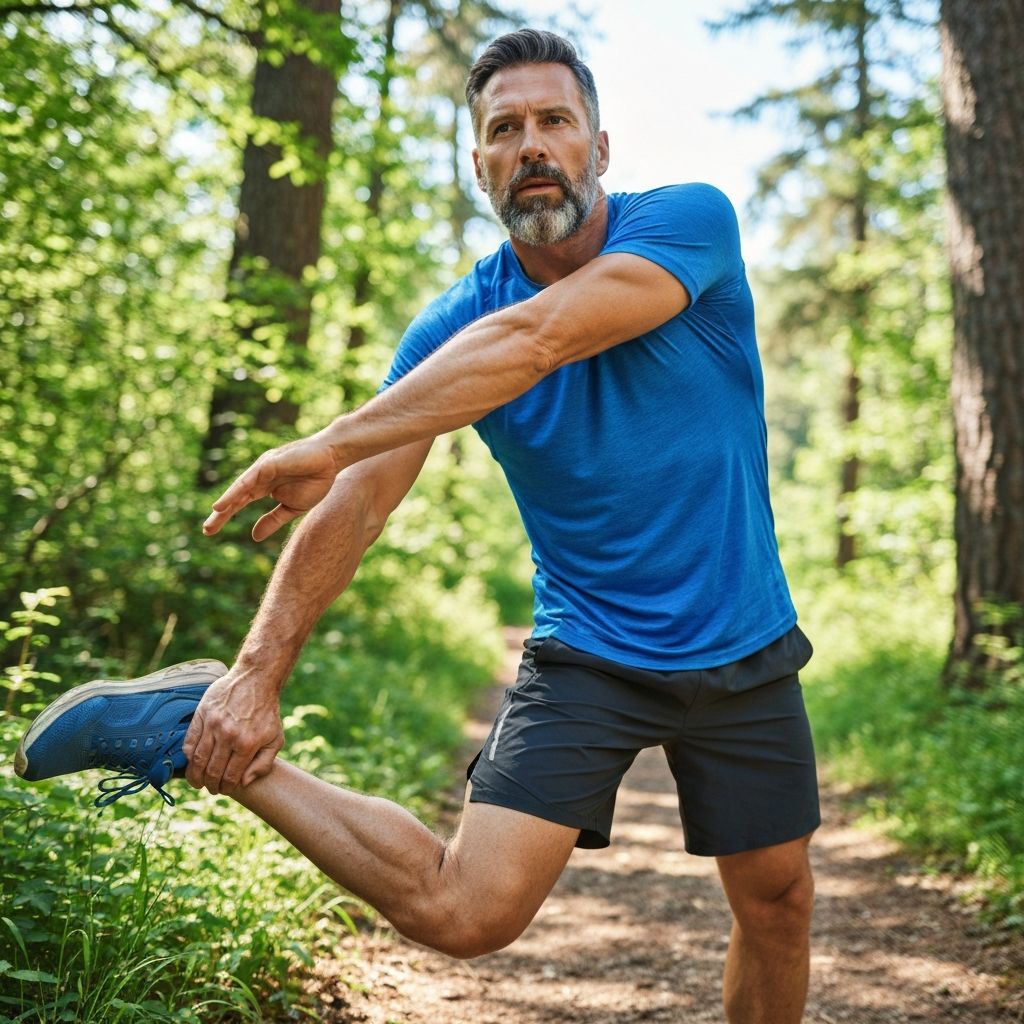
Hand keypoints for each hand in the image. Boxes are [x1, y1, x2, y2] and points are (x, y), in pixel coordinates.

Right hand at [182, 667, 284, 793]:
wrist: (257, 679)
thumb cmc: (267, 711)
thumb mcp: (275, 738)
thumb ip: (263, 764)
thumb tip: (244, 783)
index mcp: (247, 744)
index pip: (231, 776)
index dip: (226, 787)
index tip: (225, 789)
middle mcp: (228, 736)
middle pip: (212, 771)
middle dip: (211, 785)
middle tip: (211, 788)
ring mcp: (213, 724)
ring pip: (198, 759)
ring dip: (196, 775)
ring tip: (198, 782)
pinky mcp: (202, 714)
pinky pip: (189, 741)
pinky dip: (188, 756)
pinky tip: (192, 762)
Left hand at [202, 430, 342, 540]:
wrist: (333, 459)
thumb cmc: (315, 479)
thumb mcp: (292, 508)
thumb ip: (273, 520)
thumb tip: (254, 537)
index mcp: (263, 487)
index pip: (239, 503)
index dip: (225, 516)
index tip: (210, 531)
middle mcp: (258, 477)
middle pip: (235, 497)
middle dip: (221, 513)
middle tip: (206, 530)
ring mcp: (263, 469)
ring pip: (240, 488)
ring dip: (227, 501)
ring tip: (214, 514)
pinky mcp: (270, 463)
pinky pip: (250, 478)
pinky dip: (238, 489)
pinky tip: (229, 500)